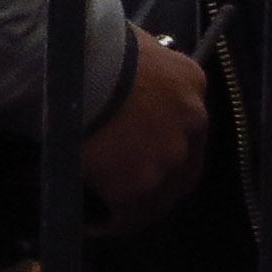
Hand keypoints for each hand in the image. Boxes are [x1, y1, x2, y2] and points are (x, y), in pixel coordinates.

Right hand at [80, 25, 207, 227]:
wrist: (78, 64)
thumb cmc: (93, 46)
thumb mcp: (133, 47)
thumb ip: (139, 72)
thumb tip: (119, 84)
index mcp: (192, 83)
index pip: (187, 123)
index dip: (166, 144)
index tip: (143, 155)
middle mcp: (193, 122)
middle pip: (184, 166)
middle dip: (159, 185)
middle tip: (130, 196)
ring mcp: (170, 156)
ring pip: (158, 195)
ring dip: (134, 206)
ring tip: (106, 216)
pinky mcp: (141, 185)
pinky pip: (126, 215)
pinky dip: (108, 223)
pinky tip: (90, 226)